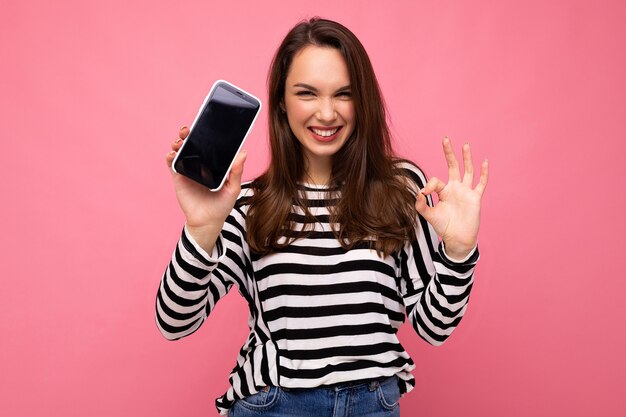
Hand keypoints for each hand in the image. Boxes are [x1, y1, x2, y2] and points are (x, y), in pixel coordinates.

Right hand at [166, 126, 246, 250]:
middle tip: (188, 130)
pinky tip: (173, 154)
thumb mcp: (233, 187)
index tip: (205, 125)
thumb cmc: (222, 205)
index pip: (208, 145)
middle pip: (192, 145)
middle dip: (188, 135)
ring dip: (178, 143)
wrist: (208, 222)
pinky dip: (170, 157)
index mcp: (212, 164)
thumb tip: (243, 153)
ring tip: (180, 141)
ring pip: (181, 151)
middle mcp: (199, 164)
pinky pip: (172, 164)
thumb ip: (237, 171)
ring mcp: (188, 170)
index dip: (205, 134)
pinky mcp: (179, 178)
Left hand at [414, 137, 487, 259]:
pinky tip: (484, 162)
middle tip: (445, 139)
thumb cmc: (443, 227)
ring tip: (465, 145)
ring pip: (467, 171)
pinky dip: (484, 173)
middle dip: (449, 153)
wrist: (457, 239)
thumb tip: (417, 193)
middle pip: (452, 166)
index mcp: (443, 191)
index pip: (435, 180)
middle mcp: (455, 188)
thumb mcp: (429, 215)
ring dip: (466, 158)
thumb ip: (421, 206)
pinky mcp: (475, 198)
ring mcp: (466, 192)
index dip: (428, 185)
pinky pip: (481, 183)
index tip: (423, 194)